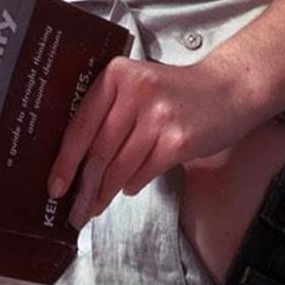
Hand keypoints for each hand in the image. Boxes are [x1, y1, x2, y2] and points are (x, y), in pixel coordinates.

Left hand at [46, 55, 259, 227]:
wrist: (230, 90)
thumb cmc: (178, 93)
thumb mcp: (138, 87)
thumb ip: (109, 112)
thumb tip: (76, 161)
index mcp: (117, 75)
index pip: (81, 124)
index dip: (65, 160)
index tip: (54, 186)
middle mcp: (136, 92)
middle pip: (99, 150)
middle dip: (84, 186)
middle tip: (74, 209)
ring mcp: (159, 116)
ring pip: (120, 166)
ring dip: (105, 192)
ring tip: (94, 208)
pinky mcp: (178, 140)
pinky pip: (144, 172)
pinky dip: (132, 185)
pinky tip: (126, 189)